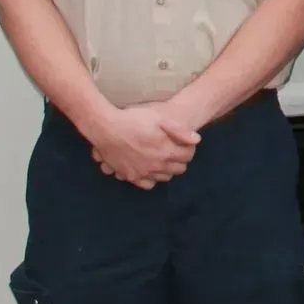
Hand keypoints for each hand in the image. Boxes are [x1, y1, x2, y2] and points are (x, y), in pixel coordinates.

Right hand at [86, 104, 200, 188]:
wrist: (106, 128)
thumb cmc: (134, 120)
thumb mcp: (160, 119)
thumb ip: (180, 130)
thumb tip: (197, 140)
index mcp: (166, 152)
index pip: (187, 156)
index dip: (188, 148)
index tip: (184, 143)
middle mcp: (156, 166)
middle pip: (178, 169)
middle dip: (180, 160)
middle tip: (175, 150)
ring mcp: (142, 173)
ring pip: (164, 178)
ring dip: (167, 169)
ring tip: (163, 158)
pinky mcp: (130, 176)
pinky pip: (147, 184)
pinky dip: (152, 178)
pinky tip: (150, 168)